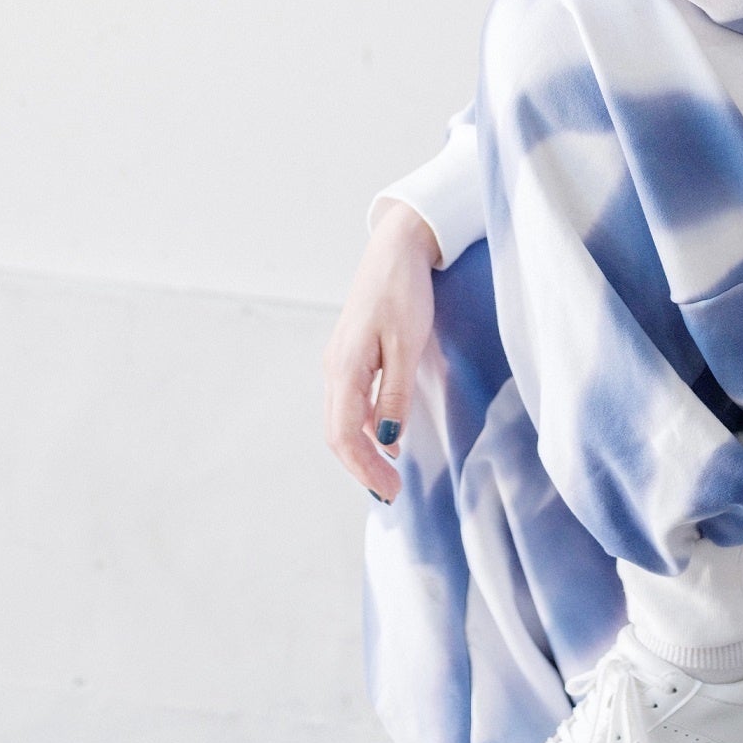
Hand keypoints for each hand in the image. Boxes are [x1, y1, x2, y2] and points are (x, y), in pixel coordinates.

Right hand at [322, 202, 439, 500]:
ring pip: (343, 420)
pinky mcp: (352, 355)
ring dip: (362, 451)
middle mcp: (334, 369)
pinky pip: (351, 403)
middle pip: (338, 433)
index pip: (344, 436)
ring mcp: (340, 362)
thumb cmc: (404, 291)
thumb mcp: (408, 344)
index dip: (364, 470)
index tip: (389, 493)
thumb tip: (386, 442)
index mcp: (344, 368)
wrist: (397, 248)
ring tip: (388, 475)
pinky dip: (364, 428)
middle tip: (392, 494)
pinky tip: (385, 438)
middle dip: (362, 468)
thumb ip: (395, 394)